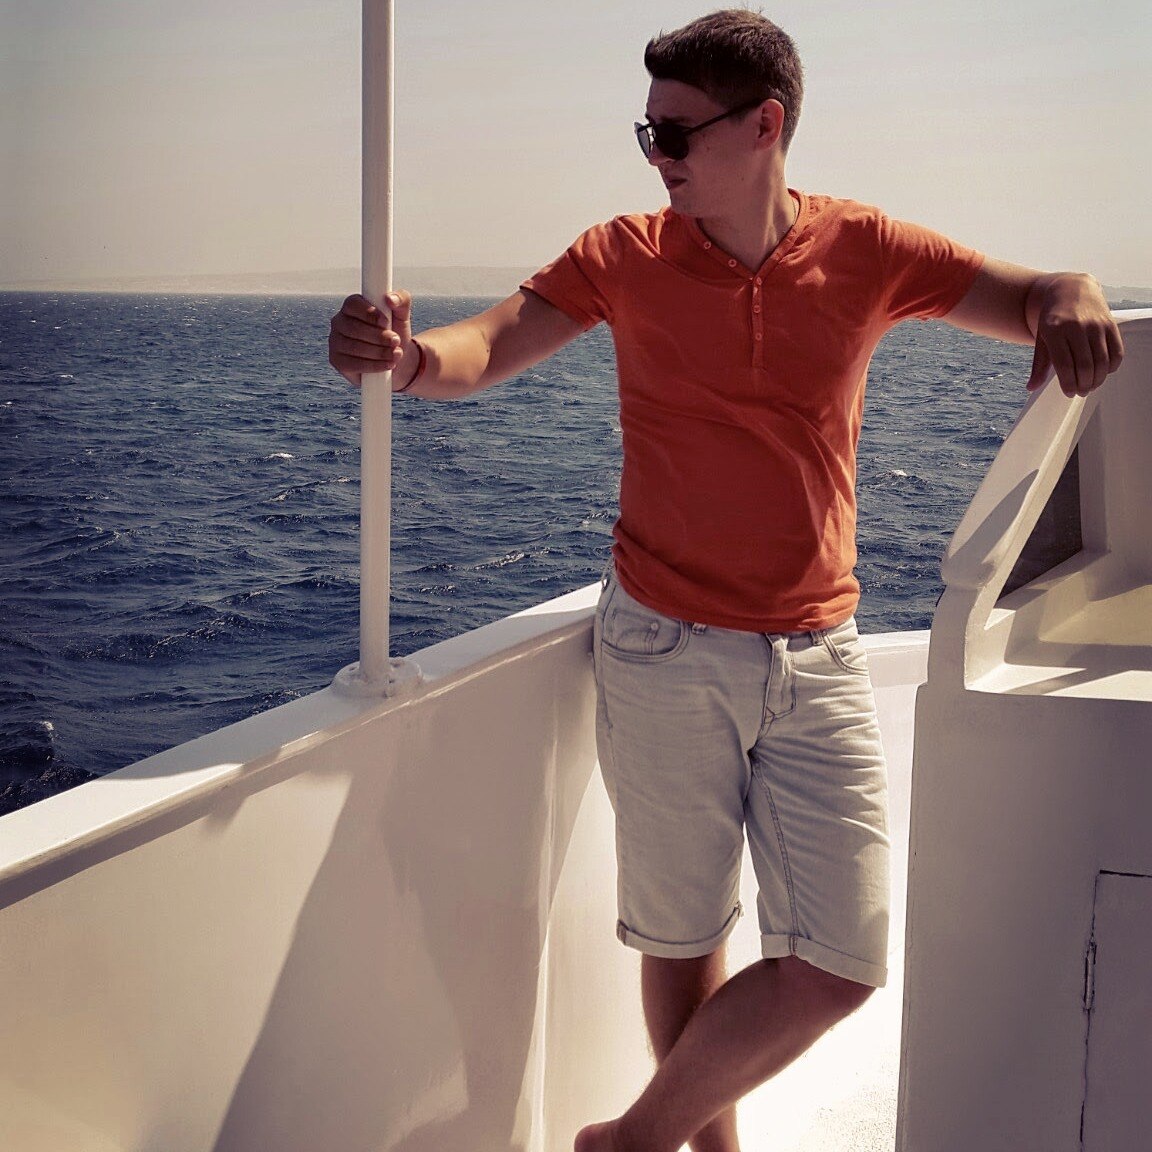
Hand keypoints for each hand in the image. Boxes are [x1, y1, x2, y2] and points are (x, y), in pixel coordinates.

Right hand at [328, 291, 415, 387]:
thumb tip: (390, 298)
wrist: (396, 358)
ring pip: (354, 347)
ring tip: (396, 353)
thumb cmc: (395, 332)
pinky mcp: (337, 361)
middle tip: (396, 341)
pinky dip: (374, 366)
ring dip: (379, 352)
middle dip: (378, 336)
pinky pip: (353, 364)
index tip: (385, 322)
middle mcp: (339, 322)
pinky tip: (388, 364)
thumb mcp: (402, 314)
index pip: (352, 304)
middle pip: (353, 328)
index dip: (369, 313)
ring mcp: (335, 342)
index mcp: (351, 306)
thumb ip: (401, 300)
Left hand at [1026, 274, 1123, 396]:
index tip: (1069, 393)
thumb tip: (1031, 388)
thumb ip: (1039, 364)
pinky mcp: (1110, 323)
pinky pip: (1116, 351)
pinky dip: (1111, 367)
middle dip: (1084, 384)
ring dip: (1098, 379)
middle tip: (1081, 391)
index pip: (1065, 365)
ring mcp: (1096, 323)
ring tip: (1091, 385)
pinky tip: (1103, 371)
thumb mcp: (1041, 338)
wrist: (1071, 290)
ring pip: (1102, 361)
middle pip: (1085, 366)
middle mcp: (1076, 326)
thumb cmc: (1053, 319)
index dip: (1069, 384)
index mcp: (1054, 330)